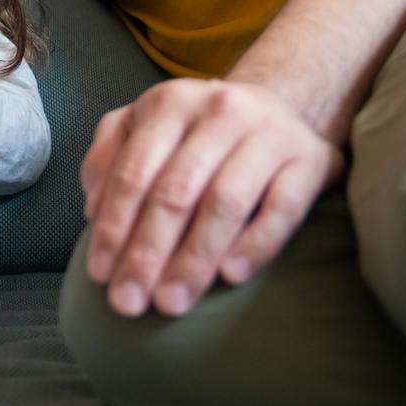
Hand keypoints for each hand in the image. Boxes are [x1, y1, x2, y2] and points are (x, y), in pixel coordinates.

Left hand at [79, 79, 342, 317]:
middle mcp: (220, 111)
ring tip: (171, 303)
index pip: (135, 172)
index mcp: (171, 103)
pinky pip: (282, 208)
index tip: (99, 276)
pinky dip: (256, 243)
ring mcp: (269, 134)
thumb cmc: (198, 132)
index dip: (114, 226)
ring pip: (226, 202)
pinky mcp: (312, 160)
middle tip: (129, 303)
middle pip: (177, 191)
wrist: (282, 108)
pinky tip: (231, 276)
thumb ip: (110, 158)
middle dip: (147, 253)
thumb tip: (93, 210)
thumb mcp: (146, 126)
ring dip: (194, 258)